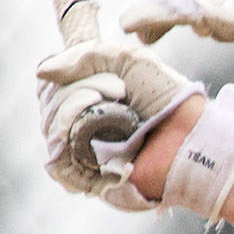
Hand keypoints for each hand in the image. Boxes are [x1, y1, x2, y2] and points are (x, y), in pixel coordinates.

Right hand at [36, 39, 200, 209]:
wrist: (192, 138)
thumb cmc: (169, 98)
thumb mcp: (129, 60)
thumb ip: (85, 56)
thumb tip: (42, 71)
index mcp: (87, 92)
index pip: (48, 82)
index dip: (58, 72)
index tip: (85, 65)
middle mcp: (79, 121)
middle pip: (49, 101)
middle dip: (81, 88)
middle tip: (121, 90)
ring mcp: (81, 150)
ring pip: (52, 128)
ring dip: (81, 111)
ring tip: (122, 111)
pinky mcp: (88, 177)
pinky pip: (58, 163)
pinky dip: (78, 146)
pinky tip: (106, 143)